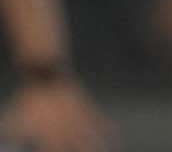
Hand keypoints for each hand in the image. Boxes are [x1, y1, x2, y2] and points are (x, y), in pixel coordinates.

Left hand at [1, 79, 115, 151]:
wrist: (45, 73)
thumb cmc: (26, 98)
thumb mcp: (12, 118)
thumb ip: (10, 133)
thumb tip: (3, 142)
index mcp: (46, 132)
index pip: (54, 151)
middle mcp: (64, 127)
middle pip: (78, 148)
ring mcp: (77, 117)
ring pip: (91, 137)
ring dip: (100, 148)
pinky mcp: (85, 107)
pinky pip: (99, 122)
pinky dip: (109, 130)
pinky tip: (116, 138)